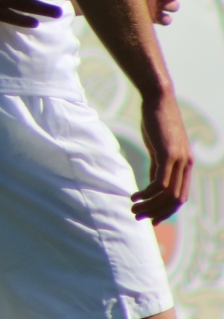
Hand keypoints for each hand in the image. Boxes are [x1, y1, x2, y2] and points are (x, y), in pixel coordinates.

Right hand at [133, 92, 192, 222]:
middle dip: (157, 212)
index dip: (166, 211)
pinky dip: (147, 193)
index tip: (150, 219)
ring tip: (133, 209)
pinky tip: (134, 195)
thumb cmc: (156, 121)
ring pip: (168, 194)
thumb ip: (158, 165)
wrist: (158, 99)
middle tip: (138, 217)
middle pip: (175, 200)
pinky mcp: (168, 154)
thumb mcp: (158, 147)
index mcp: (185, 164)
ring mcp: (179, 160)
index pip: (180, 197)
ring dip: (150, 206)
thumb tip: (154, 183)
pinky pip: (160, 182)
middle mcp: (186, 165)